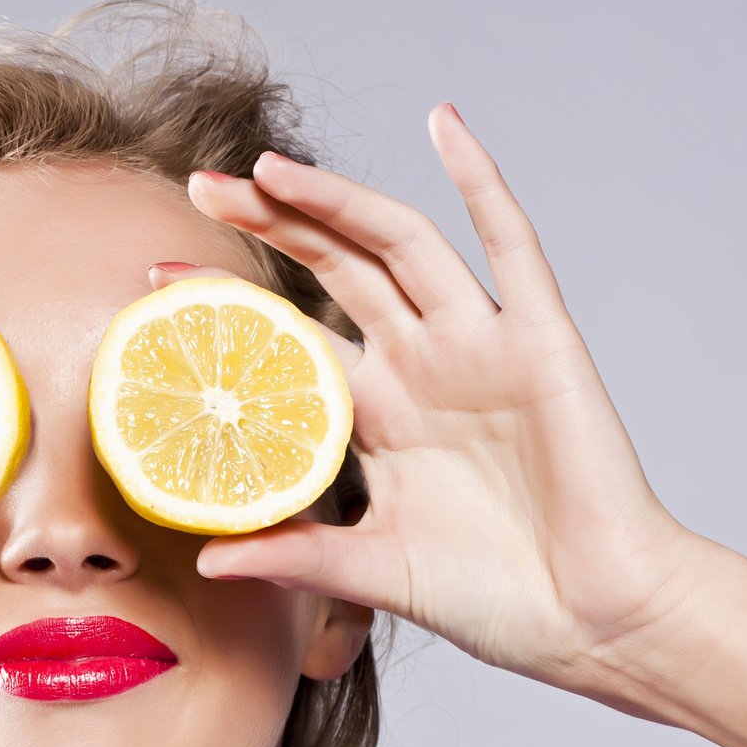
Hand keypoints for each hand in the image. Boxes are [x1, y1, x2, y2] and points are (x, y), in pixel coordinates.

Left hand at [167, 104, 704, 688]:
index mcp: (379, 415)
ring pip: (398, 245)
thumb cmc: (493, 598)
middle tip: (199, 185)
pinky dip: (481, 181)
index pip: (289, 337)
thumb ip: (293, 553)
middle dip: (270, 222)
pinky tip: (443, 125)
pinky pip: (511, 245)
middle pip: (334, 269)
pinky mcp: (540, 341)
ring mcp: (479, 347)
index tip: (155, 280)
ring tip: (268, 167)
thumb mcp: (371, 571)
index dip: (228, 305)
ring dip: (337, 199)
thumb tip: (203, 560)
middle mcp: (422, 367)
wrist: (591, 620)